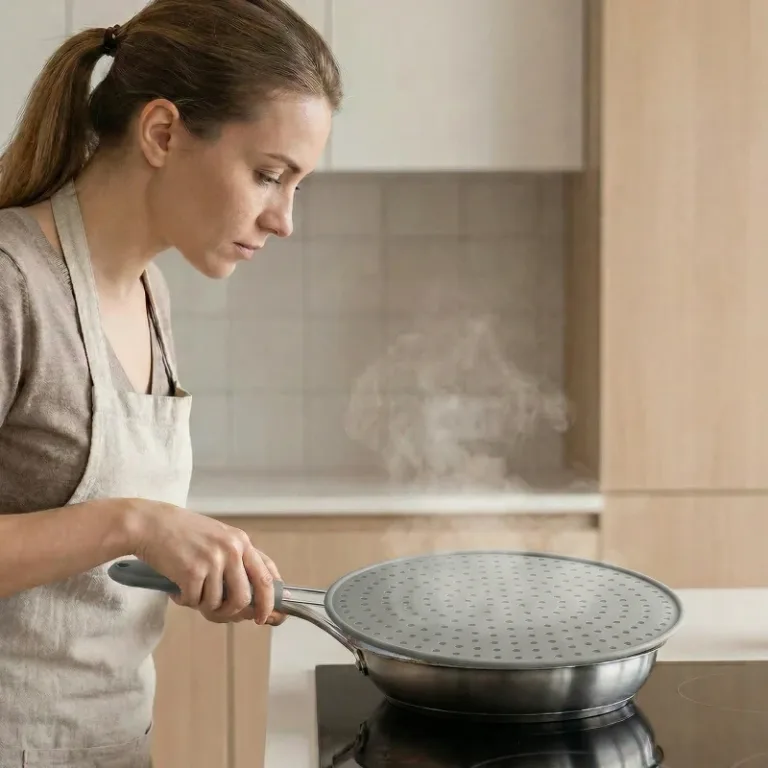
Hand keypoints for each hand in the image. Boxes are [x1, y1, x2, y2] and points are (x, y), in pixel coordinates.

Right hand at [126, 499, 283, 624]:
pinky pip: (195, 601)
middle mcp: (231, 550)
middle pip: (245, 597)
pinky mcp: (192, 571)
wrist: (150, 524)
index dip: (268, 601)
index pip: (266, 575)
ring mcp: (213, 560)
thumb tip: (248, 600)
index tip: (265, 616)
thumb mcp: (218, 538)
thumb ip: (235, 561)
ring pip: (218, 603)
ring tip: (193, 595)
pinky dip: (186, 601)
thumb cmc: (183, 533)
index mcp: (241, 542)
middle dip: (234, 613)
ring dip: (205, 606)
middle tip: (222, 616)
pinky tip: (178, 590)